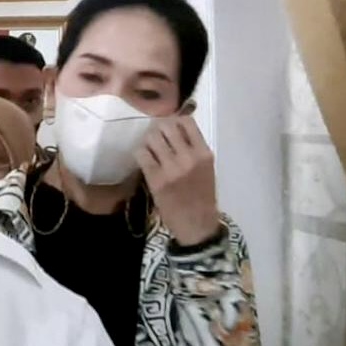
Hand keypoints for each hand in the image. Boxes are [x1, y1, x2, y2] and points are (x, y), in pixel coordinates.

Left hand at [137, 116, 220, 246]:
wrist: (197, 224)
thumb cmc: (202, 196)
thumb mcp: (206, 169)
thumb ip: (193, 149)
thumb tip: (174, 127)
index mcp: (204, 154)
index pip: (186, 122)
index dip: (173, 120)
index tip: (168, 126)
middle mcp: (189, 157)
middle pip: (166, 127)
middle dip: (157, 129)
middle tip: (154, 137)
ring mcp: (171, 168)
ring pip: (151, 138)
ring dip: (147, 141)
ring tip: (149, 149)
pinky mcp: (155, 179)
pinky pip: (142, 155)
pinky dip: (140, 153)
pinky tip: (143, 159)